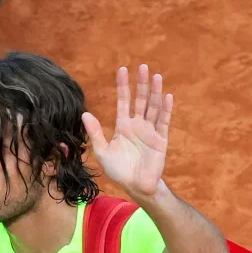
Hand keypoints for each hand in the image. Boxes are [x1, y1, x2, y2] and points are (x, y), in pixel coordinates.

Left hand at [82, 64, 172, 199]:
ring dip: (155, 92)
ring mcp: (150, 131)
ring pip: (153, 107)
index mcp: (123, 126)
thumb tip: (85, 114)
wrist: (136, 186)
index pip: (123, 101)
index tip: (122, 70)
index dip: (123, 86)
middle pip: (141, 100)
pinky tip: (167, 97)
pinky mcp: (160, 139)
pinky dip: (165, 109)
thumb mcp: (102, 151)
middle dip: (141, 84)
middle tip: (142, 67)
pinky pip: (163, 122)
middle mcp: (138, 125)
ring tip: (156, 77)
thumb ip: (95, 133)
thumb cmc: (119, 170)